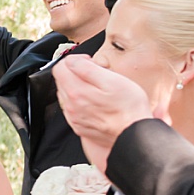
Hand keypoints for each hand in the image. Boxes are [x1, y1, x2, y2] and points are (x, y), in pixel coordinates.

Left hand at [51, 53, 153, 170]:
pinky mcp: (79, 126)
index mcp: (76, 92)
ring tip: (99, 89)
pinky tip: (97, 102)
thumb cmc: (128, 107)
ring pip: (67, 94)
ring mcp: (74, 118)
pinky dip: (81, 101)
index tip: (90, 62)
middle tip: (98, 75)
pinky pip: (73, 109)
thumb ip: (87, 68)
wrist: (134, 134)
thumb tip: (72, 61)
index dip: (76, 60)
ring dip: (79, 87)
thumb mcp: (111, 79)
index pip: (60, 68)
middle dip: (77, 73)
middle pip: (62, 80)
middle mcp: (70, 106)